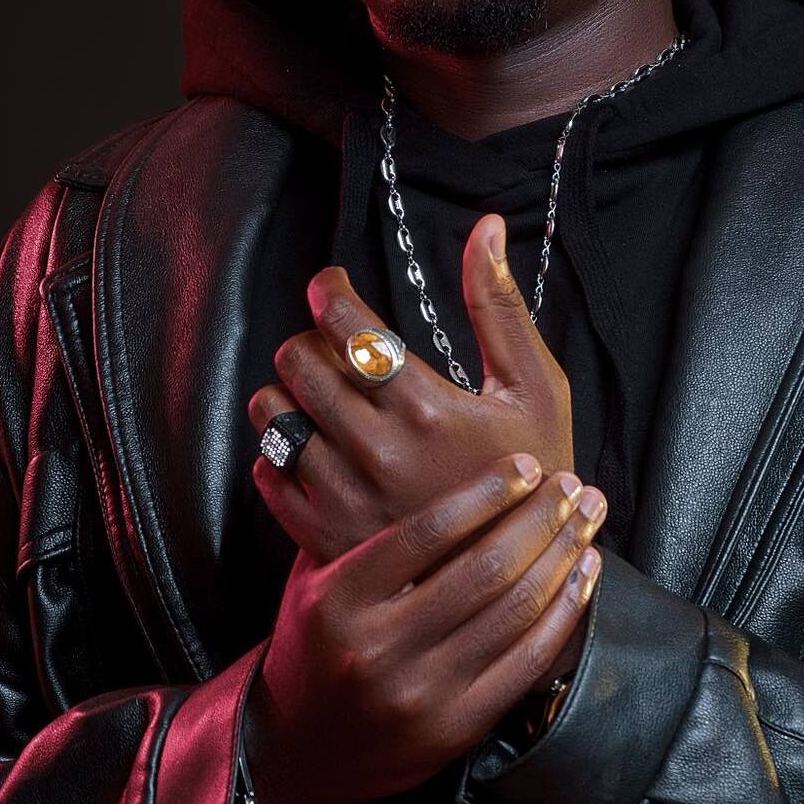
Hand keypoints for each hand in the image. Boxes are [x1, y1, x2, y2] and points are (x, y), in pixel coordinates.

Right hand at [243, 452, 606, 803]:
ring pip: (513, 611)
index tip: (527, 465)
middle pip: (483, 568)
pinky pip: (526, 661)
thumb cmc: (313, 645)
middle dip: (540, 518)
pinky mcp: (455, 728)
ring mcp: (420, 692)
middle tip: (572, 484)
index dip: (487, 492)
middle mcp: (379, 647)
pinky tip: (583, 575)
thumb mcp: (314, 580)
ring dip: (561, 556)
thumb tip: (422, 455)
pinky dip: (564, 612)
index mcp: (341, 599)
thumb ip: (355, 525)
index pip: (427, 531)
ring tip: (587, 518)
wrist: (298, 749)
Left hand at [247, 213, 575, 564]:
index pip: (345, 324)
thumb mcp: (535, 385)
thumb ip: (500, 304)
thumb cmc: (537, 471)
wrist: (522, 576)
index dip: (329, 291)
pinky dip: (278, 449)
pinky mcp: (324, 536)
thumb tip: (485, 227)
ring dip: (289, 391)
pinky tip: (314, 444)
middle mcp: (377, 451)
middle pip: (300, 362)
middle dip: (312, 338)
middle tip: (336, 346)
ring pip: (275, 415)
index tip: (331, 287)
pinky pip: (267, 473)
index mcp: (426, 406)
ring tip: (322, 394)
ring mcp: (345, 497)